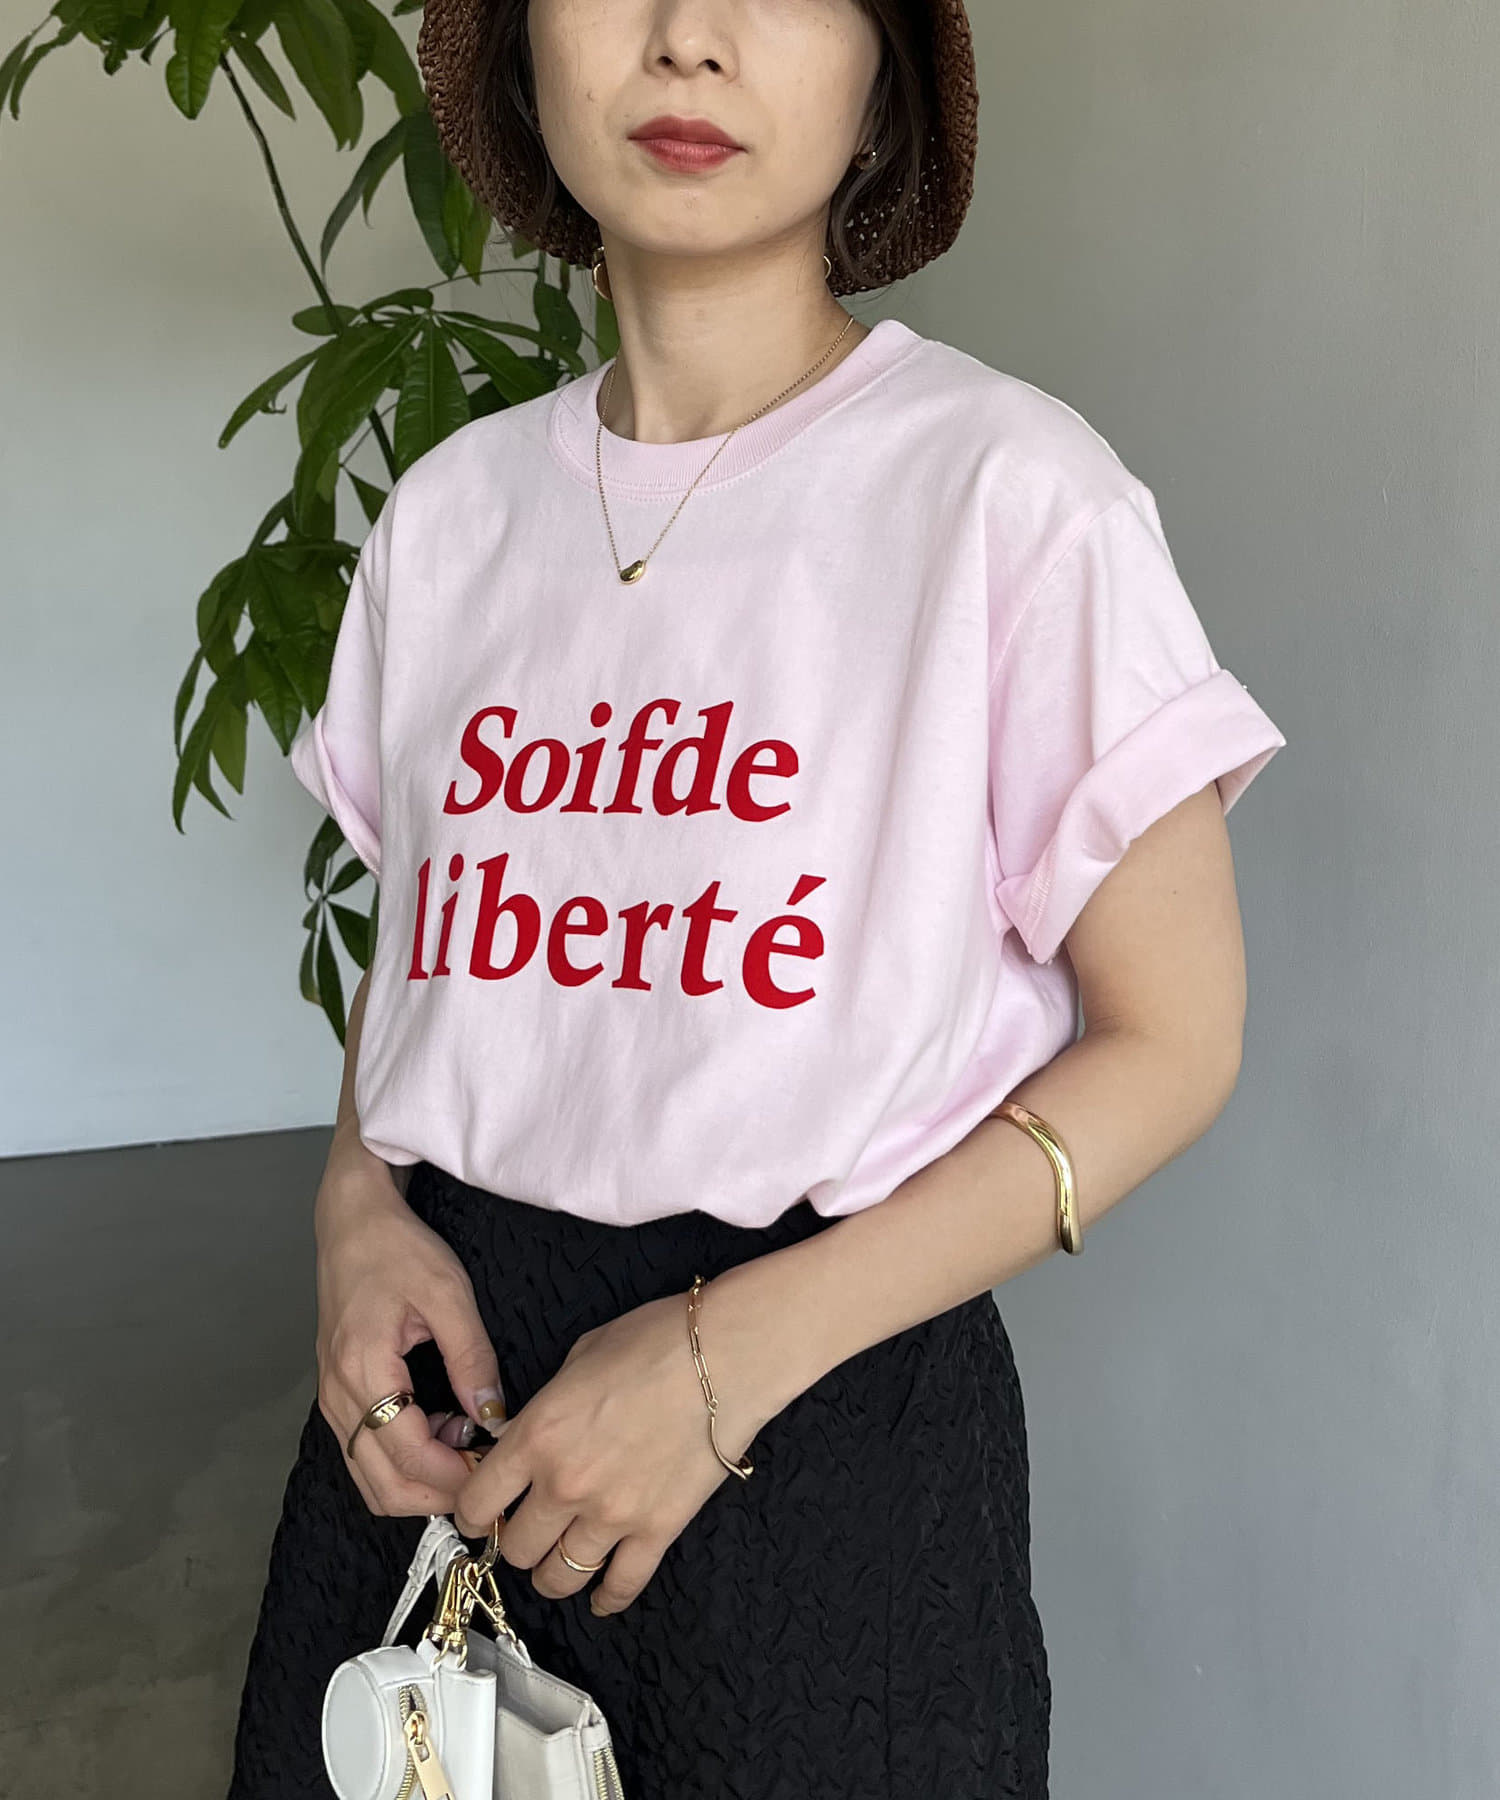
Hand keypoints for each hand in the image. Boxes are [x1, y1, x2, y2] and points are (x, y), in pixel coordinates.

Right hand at [315, 1171, 506, 1516]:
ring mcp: (330, 1398)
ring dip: (419, 1480)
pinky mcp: (336, 1394)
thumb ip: (472, 1360)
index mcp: (363, 1369)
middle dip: (437, 1495)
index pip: (407, 1455)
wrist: (351, 1220)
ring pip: (369, 1476)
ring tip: (468, 1451)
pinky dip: (402, 1459)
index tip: (495, 1476)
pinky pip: (364, 1450)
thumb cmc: (398, 1248)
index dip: (453, 1477)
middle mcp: (336, 1395)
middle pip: (382, 1485)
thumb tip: (494, 1417)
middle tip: (486, 1480)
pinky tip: (442, 1429)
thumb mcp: (449, 1294)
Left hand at [452, 1283, 766, 1616]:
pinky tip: (601, 1597)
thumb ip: (547, 1406)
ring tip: (560, 1561)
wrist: (726, 1356)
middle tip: (528, 1529)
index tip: (482, 1513)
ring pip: (558, 1578)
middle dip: (516, 1541)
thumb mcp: (579, 1356)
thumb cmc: (657, 1341)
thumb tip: (532, 1431)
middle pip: (515, 1549)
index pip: (477, 1502)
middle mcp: (565, 1483)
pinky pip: (621, 1586)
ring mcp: (611, 1514)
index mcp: (537, 1435)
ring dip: (553, 1573)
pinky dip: (607, 1598)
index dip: (473, 1513)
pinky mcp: (656, 1531)